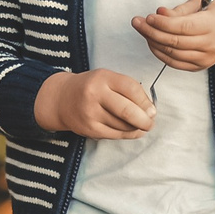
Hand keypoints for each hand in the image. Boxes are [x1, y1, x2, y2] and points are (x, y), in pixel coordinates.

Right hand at [35, 69, 155, 138]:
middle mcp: (94, 94)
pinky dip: (128, 134)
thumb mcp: (107, 78)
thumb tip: (150, 111)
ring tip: (141, 126)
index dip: (146, 101)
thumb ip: (128, 89)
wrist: (62, 99)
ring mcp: (90, 113)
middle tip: (150, 122)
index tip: (152, 110)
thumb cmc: (91, 88)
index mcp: (102, 78)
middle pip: (127, 111)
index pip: (131, 88)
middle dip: (145, 120)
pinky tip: (132, 131)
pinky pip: (115, 135)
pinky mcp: (89, 129)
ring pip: (123, 126)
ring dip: (137, 128)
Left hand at [133, 0, 214, 72]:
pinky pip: (174, 63)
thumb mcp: (202, 4)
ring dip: (153, 42)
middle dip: (151, 32)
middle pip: (175, 42)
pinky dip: (160, 54)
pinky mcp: (199, 67)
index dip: (163, 23)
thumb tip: (159, 13)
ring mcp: (206, 59)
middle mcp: (211, 45)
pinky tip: (151, 42)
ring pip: (172, 54)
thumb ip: (180, 10)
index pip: (183, 27)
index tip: (148, 17)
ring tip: (142, 30)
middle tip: (136, 22)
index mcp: (213, 25)